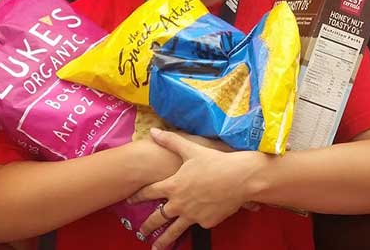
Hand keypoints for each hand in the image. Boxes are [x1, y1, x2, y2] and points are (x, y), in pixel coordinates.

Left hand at [129, 129, 265, 249]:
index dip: (137, 196)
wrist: (240, 178)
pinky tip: (196, 224)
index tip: (129, 201)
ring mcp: (192, 215)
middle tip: (140, 232)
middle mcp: (179, 203)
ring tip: (155, 248)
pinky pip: (198, 224)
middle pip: (157, 217)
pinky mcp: (206, 222)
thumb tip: (154, 132)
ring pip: (173, 230)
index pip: (149, 193)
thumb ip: (171, 141)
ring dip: (163, 240)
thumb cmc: (215, 162)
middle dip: (147, 226)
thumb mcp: (191, 149)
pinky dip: (196, 223)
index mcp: (172, 186)